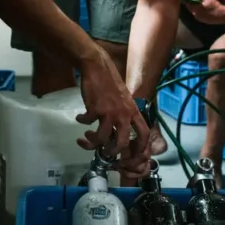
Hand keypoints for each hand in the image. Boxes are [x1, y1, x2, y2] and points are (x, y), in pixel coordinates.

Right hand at [75, 50, 150, 178]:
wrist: (98, 67)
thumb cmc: (110, 85)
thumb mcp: (123, 102)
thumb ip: (123, 118)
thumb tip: (116, 138)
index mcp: (133, 113)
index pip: (144, 135)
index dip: (140, 150)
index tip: (129, 157)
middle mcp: (124, 114)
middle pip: (122, 144)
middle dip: (111, 153)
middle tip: (103, 153)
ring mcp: (110, 112)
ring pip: (102, 138)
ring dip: (91, 142)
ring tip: (85, 137)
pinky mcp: (96, 109)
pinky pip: (88, 124)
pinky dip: (82, 123)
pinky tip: (80, 118)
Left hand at [186, 0, 224, 24]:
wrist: (222, 15)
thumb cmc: (215, 6)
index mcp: (196, 8)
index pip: (188, 4)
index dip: (188, 0)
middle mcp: (196, 14)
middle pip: (190, 8)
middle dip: (191, 4)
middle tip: (193, 0)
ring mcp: (198, 18)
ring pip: (193, 12)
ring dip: (194, 8)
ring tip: (197, 4)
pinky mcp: (201, 20)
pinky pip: (197, 15)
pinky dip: (197, 12)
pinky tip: (201, 9)